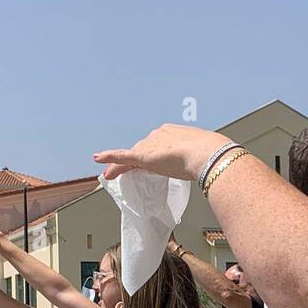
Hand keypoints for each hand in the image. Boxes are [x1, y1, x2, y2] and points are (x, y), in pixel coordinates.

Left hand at [95, 125, 230, 181]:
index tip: (149, 160)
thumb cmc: (210, 155)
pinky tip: (98, 159)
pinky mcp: (143, 156)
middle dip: (132, 160)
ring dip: (119, 165)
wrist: (208, 153)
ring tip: (109, 175)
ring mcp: (150, 145)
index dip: (150, 154)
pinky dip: (109, 158)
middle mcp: (158, 134)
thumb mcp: (199, 155)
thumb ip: (193, 158)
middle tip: (124, 172)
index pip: (156, 144)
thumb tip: (199, 164)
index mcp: (172, 132)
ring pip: (131, 155)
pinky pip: (122, 157)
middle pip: (141, 149)